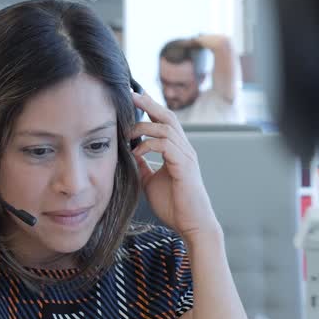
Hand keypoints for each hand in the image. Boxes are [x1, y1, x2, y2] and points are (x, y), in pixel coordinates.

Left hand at [128, 93, 218, 238]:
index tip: (131, 97)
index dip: (149, 108)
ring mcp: (186, 156)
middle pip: (168, 116)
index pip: (164, 121)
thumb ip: (142, 165)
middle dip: (148, 104)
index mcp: (177, 150)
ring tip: (127, 133)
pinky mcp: (185, 166)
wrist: (191, 224)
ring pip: (167, 128)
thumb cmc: (174, 205)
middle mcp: (184, 149)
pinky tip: (136, 153)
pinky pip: (166, 145)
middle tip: (130, 94)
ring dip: (144, 127)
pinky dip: (149, 145)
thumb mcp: (150, 181)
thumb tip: (129, 153)